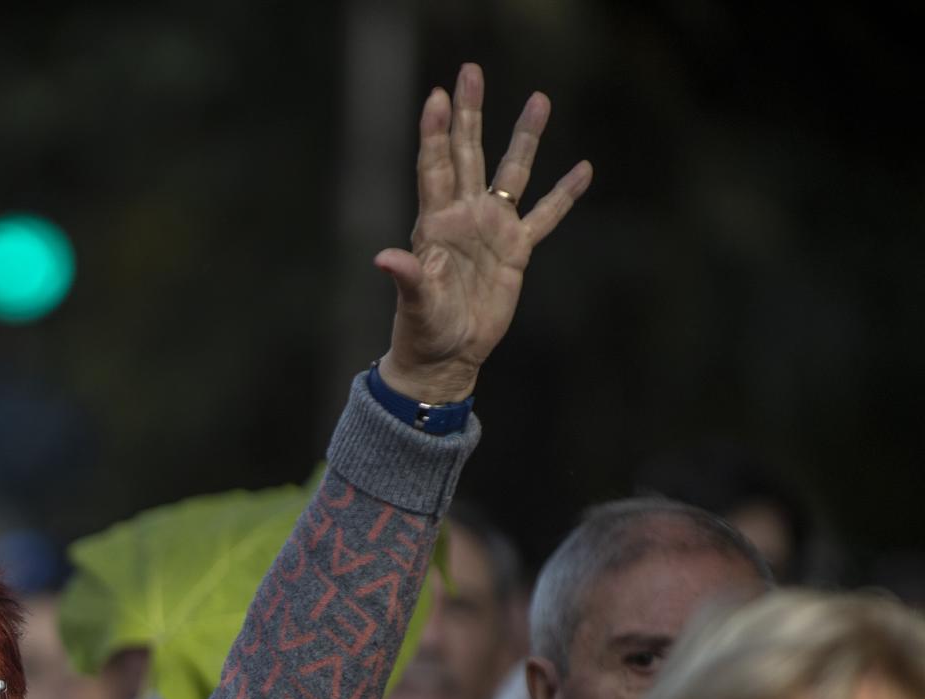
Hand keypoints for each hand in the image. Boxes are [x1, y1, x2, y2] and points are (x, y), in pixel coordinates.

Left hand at [375, 63, 592, 404]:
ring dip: (525, 137)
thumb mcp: (415, 304)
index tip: (438, 95)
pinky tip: (582, 169)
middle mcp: (464, 217)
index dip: (436, 132)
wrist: (446, 356)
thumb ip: (407, 278)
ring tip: (541, 98)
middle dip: (471, 113)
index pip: (436, 167)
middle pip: (469, 154)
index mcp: (436, 224)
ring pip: (512, 173)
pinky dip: (564, 194)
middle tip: (471, 71)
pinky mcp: (516, 251)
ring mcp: (492, 230)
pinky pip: (545, 216)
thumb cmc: (422, 330)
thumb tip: (385, 258)